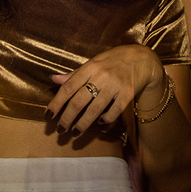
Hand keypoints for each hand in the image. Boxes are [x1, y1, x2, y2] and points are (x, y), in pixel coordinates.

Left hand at [47, 44, 163, 136]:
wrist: (141, 58)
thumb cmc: (113, 61)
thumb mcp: (93, 63)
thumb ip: (74, 74)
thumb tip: (53, 79)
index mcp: (89, 67)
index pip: (68, 87)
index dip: (56, 102)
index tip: (48, 115)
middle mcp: (100, 76)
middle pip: (79, 101)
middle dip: (67, 118)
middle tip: (60, 130)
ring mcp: (115, 85)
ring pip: (94, 109)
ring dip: (83, 124)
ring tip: (75, 133)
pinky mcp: (128, 94)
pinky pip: (114, 112)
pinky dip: (105, 119)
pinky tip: (99, 123)